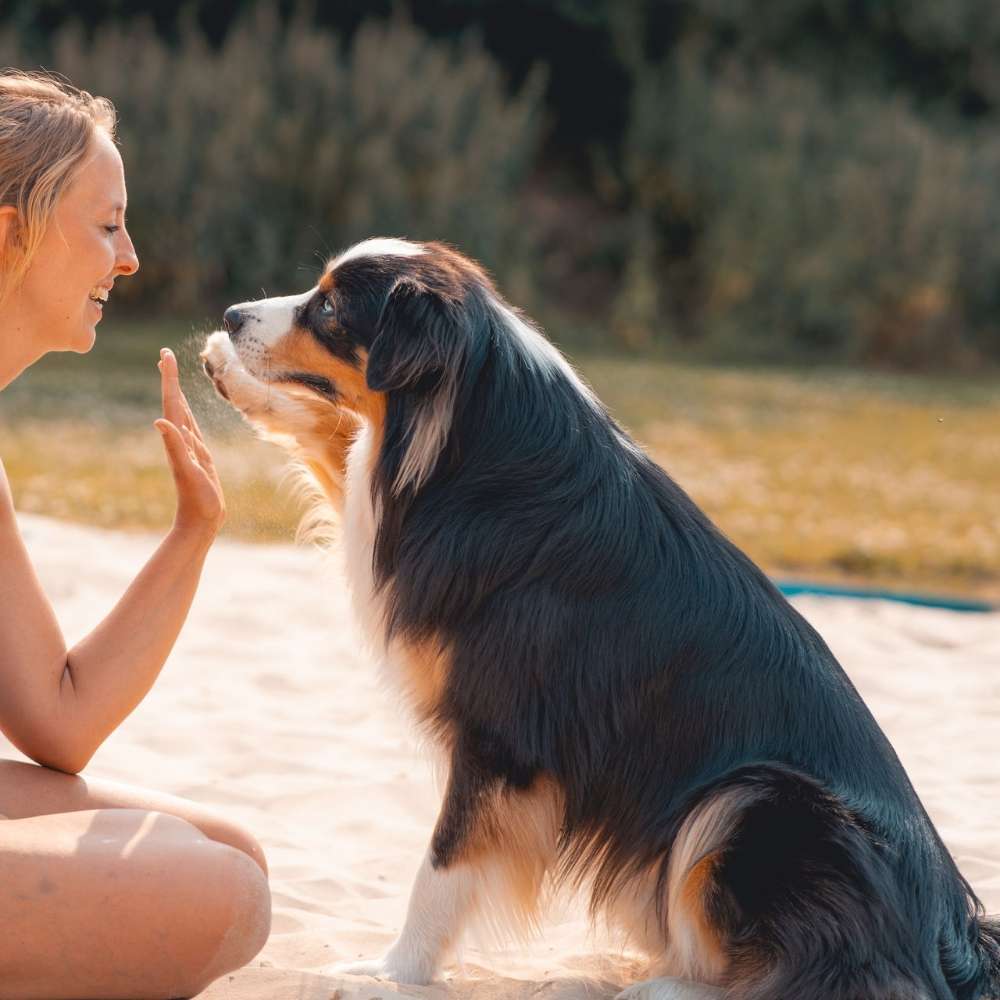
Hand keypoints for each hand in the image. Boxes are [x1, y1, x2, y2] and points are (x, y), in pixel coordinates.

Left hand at [155, 348, 225, 536]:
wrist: (200, 522)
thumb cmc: (197, 499)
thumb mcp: (187, 472)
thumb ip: (175, 446)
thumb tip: (159, 421)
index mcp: (178, 439)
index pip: (172, 402)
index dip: (169, 378)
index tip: (164, 355)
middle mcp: (181, 440)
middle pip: (174, 402)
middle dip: (170, 378)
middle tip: (165, 356)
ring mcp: (189, 448)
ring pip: (181, 414)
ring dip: (176, 394)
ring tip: (171, 377)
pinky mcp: (197, 457)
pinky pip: (191, 429)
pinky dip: (188, 415)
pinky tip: (185, 414)